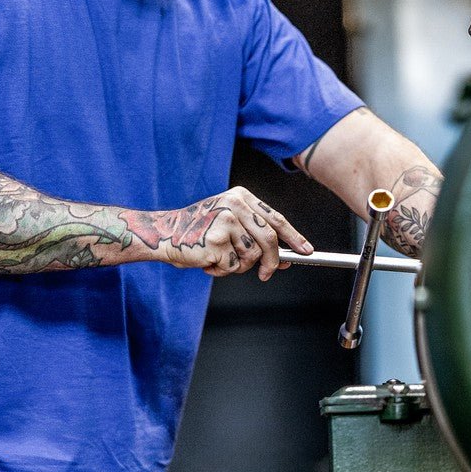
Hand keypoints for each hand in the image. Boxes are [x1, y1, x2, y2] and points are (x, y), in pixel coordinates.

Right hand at [155, 187, 311, 280]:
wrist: (164, 235)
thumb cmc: (197, 233)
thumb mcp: (229, 226)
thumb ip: (255, 236)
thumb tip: (284, 257)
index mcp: (241, 197)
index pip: (276, 219)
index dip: (293, 237)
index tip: (306, 251)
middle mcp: (236, 205)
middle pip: (269, 239)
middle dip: (272, 262)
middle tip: (267, 274)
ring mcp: (226, 221)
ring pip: (252, 256)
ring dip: (238, 266)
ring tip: (220, 260)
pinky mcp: (217, 239)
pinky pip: (233, 266)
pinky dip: (222, 271)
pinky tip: (208, 262)